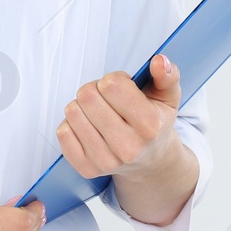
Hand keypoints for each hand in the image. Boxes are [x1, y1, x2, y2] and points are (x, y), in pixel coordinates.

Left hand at [57, 53, 181, 180]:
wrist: (150, 162)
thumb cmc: (155, 123)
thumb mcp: (168, 97)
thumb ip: (167, 76)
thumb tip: (159, 61)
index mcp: (150, 126)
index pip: (111, 85)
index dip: (114, 79)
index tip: (122, 87)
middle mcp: (128, 147)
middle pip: (87, 96)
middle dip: (95, 89)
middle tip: (107, 98)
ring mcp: (106, 161)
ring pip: (72, 112)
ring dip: (82, 106)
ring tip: (98, 112)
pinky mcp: (87, 169)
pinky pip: (63, 132)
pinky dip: (72, 123)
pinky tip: (89, 126)